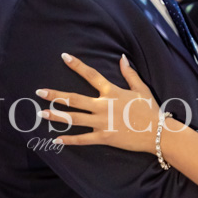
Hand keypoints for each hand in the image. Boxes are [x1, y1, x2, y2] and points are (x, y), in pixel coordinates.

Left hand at [35, 54, 160, 151]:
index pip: (91, 75)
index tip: (64, 56)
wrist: (158, 132)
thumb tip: (122, 57)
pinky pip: (83, 139)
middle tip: (39, 92)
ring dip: (57, 116)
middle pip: (74, 99)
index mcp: (112, 92)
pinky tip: (56, 139)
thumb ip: (129, 73)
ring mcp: (102, 122)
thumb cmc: (150, 110)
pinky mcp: (104, 137)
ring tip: (42, 113)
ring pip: (74, 118)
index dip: (77, 65)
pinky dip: (69, 140)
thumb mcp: (141, 89)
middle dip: (55, 95)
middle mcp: (103, 106)